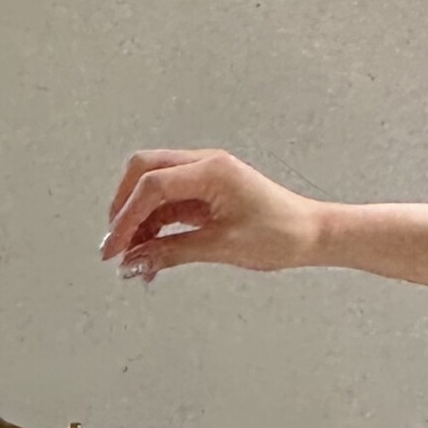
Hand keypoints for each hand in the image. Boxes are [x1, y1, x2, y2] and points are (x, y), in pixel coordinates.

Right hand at [101, 149, 321, 281]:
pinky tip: (152, 257)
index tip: (114, 248)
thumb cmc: (280, 234)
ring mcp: (206, 178)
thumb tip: (134, 261)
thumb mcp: (221, 247)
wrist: (312, 235)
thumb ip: (172, 252)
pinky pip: (170, 204)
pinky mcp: (207, 194)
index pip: (152, 185)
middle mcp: (205, 166)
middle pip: (145, 172)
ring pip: (154, 189)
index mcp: (211, 171)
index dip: (126, 217)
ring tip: (134, 261)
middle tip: (116, 246)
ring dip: (139, 222)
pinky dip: (156, 227)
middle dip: (124, 208)